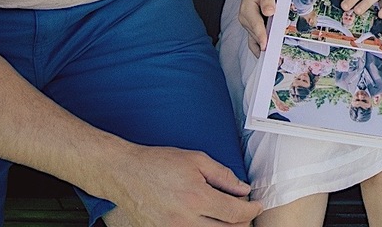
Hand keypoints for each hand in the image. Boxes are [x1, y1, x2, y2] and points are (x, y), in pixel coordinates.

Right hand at [102, 144, 262, 226]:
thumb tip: (243, 189)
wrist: (124, 173)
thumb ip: (223, 176)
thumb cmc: (158, 163)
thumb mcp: (196, 160)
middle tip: (246, 212)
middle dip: (242, 222)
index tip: (257, 205)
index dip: (252, 210)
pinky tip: (208, 221)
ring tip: (229, 217)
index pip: (235, 213)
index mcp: (197, 198)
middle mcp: (185, 220)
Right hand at [238, 0, 277, 55]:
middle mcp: (244, 18)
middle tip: (273, 57)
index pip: (256, 26)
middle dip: (263, 45)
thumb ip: (268, 1)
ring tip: (272, 57)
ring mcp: (247, 22)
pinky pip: (255, 36)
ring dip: (262, 46)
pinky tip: (267, 50)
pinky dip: (260, 43)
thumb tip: (269, 12)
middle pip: (255, 35)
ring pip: (254, 37)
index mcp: (247, 10)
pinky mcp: (251, 24)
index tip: (265, 47)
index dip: (261, 37)